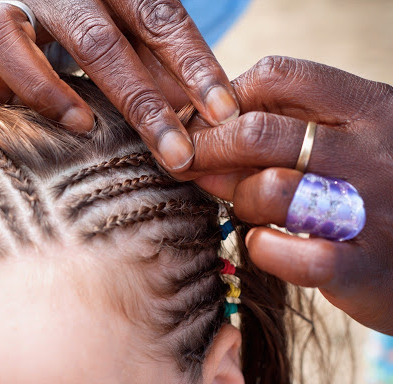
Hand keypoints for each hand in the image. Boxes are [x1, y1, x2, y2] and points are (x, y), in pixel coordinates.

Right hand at [0, 0, 238, 172]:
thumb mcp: (140, 34)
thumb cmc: (109, 25)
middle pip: (98, 41)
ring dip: (46, 89)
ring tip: (81, 126)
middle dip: (141, 105)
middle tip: (175, 155)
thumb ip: (165, 66)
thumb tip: (207, 120)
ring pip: (8, 33)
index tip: (223, 115)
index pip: (161, 19)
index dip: (196, 66)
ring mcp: (11, 6)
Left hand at [186, 56, 392, 333]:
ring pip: (270, 190)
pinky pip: (298, 257)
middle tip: (190, 164)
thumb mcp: (346, 137)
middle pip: (258, 132)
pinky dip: (264, 249)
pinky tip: (262, 243)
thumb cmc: (373, 182)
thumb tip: (200, 138)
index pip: (276, 77)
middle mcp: (371, 151)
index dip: (223, 99)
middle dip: (207, 148)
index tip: (204, 123)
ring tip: (244, 205)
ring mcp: (371, 208)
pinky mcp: (366, 267)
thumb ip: (284, 129)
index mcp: (366, 106)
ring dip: (239, 198)